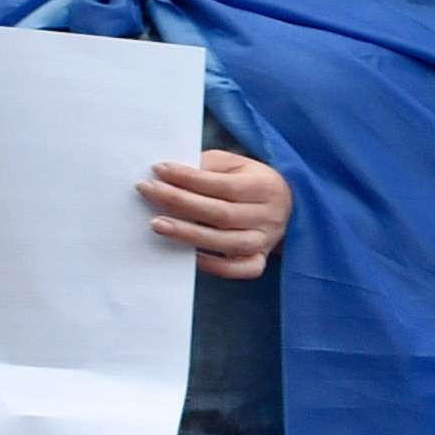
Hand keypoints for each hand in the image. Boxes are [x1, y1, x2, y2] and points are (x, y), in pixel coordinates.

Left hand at [140, 150, 291, 279]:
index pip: (222, 184)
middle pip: (221, 213)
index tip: (158, 170)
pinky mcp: (259, 260)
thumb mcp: (233, 165)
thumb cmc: (249, 181)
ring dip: (189, 234)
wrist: (286, 206)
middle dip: (180, 201)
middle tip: (147, 191)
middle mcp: (268, 215)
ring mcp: (265, 241)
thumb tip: (168, 176)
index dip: (189, 177)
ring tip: (156, 224)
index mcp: (264, 186)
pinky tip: (188, 256)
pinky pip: (239, 269)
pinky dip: (214, 266)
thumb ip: (206, 167)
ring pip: (227, 242)